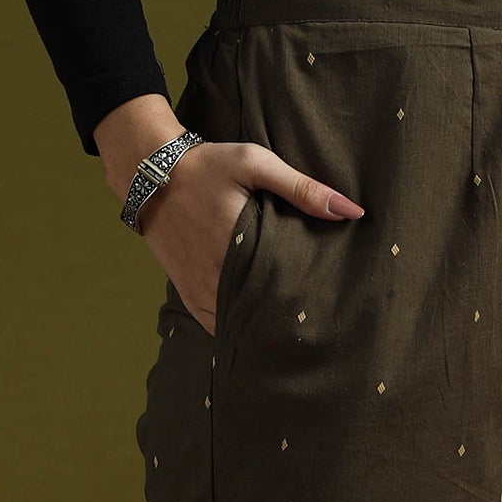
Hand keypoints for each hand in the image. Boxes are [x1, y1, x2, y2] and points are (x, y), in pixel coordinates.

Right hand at [93, 95, 364, 334]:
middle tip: (321, 327)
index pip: (285, 288)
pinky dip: (237, 331)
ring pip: (240, 325)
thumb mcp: (255, 163)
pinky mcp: (189, 294)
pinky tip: (259, 334)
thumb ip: (302, 188)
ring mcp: (201, 289)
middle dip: (291, 321)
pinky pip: (217, 326)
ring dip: (265, 330)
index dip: (309, 301)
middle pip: (265, 312)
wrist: (149, 172)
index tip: (333, 308)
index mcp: (240, 245)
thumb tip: (351, 211)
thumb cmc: (208, 165)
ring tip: (295, 337)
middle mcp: (218, 274)